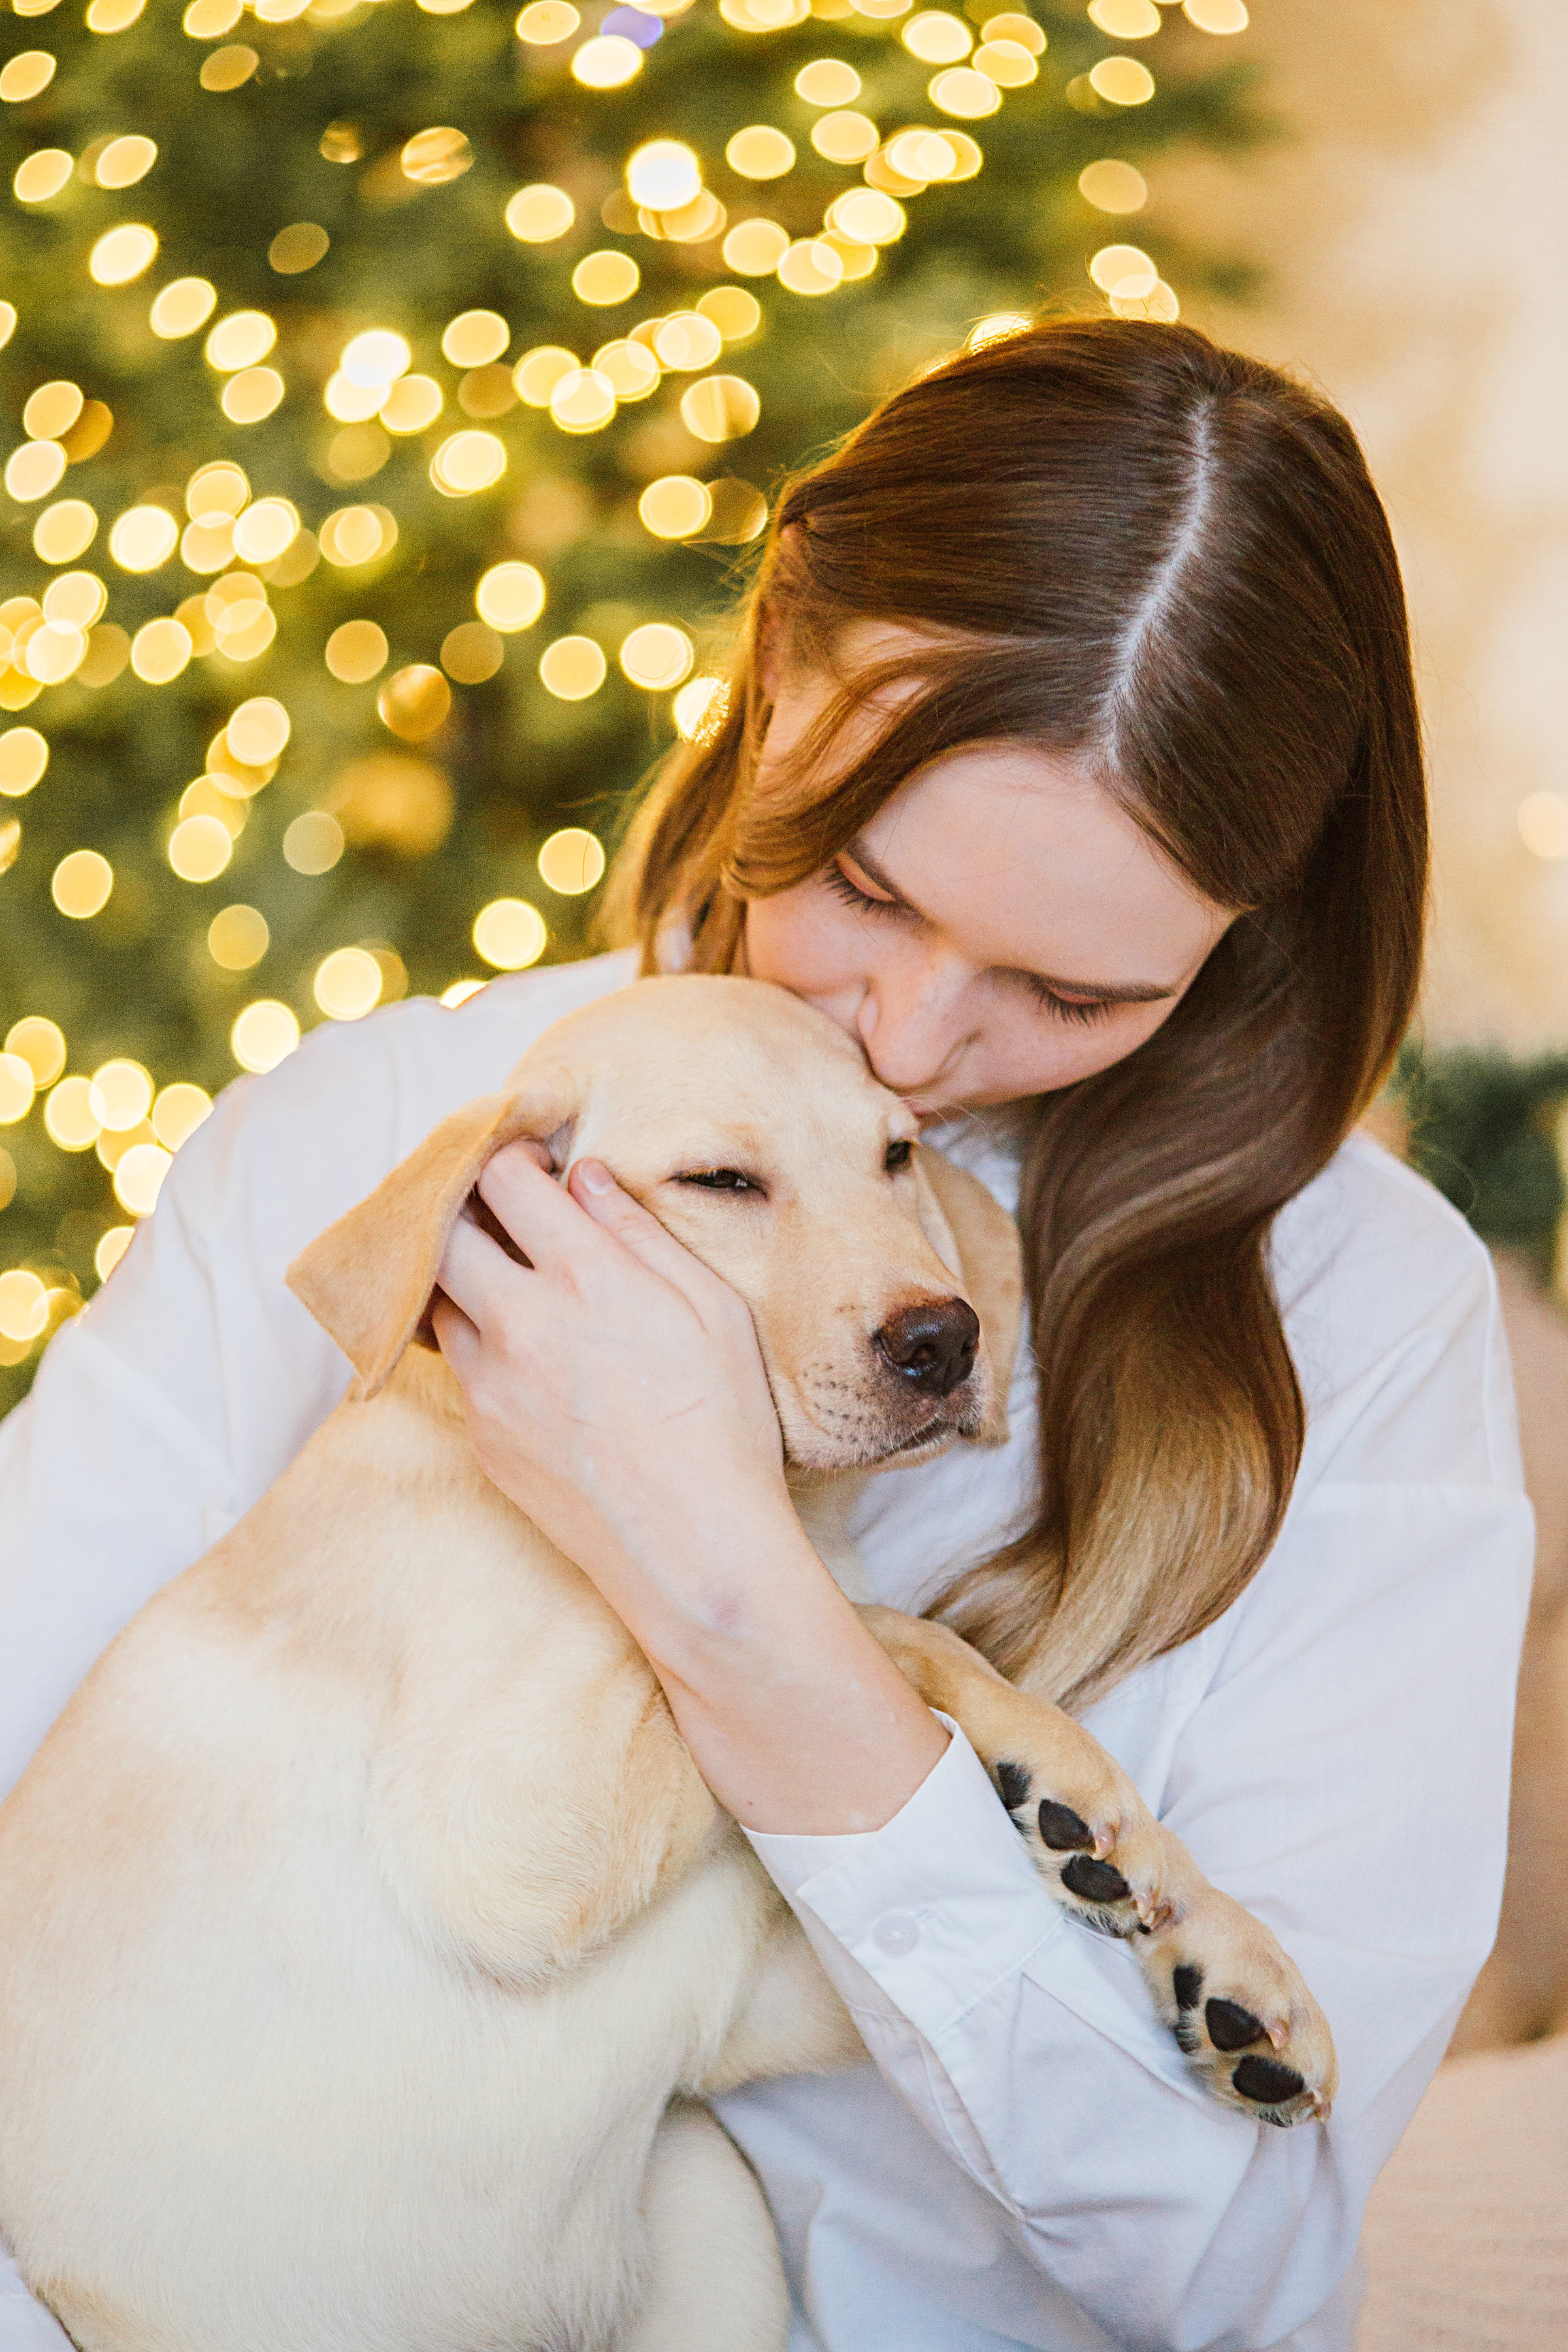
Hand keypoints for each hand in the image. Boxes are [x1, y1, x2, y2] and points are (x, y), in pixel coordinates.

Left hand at [432, 1143, 949, 1834]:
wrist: (692, 1547)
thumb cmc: (724, 1424)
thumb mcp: (711, 1309)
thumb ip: (639, 1233)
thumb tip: (584, 1178)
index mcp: (585, 1275)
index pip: (504, 1179)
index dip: (510, 1156)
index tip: (530, 1163)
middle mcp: (521, 1320)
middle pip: (444, 1230)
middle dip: (463, 1206)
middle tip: (495, 1209)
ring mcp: (490, 1381)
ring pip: (436, 1298)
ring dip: (462, 1276)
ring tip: (503, 1278)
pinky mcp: (480, 1434)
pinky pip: (457, 1366)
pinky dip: (476, 1342)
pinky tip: (523, 1353)